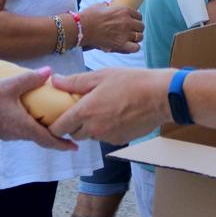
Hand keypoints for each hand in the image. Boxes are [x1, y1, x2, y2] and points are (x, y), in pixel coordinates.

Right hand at [0, 66, 75, 151]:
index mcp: (23, 127)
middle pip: (40, 138)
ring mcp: (7, 133)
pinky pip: (20, 129)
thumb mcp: (9, 85)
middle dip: (54, 135)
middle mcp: (17, 134)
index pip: (48, 140)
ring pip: (29, 133)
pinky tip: (29, 112)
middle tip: (67, 127)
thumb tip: (50, 71)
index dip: (62, 144)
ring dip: (41, 129)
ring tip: (51, 118)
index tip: (75, 147)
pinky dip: (29, 124)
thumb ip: (30, 78)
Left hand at [48, 68, 173, 143]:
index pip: (59, 128)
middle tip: (81, 108)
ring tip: (102, 108)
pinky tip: (116, 114)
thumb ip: (75, 81)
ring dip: (91, 126)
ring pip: (91, 136)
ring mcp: (108, 137)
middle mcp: (94, 129)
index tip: (56, 117)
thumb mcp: (101, 76)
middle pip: (74, 133)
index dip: (54, 125)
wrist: (161, 97)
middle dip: (74, 124)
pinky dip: (106, 129)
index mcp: (85, 112)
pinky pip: (106, 137)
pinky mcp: (120, 141)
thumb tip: (55, 81)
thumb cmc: (132, 82)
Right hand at [79, 3, 142, 53]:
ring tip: (130, 39)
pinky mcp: (120, 44)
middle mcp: (127, 21)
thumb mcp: (100, 6)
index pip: (139, 15)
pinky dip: (134, 48)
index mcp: (124, 10)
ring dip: (136, 38)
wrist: (82, 27)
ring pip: (140, 37)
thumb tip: (108, 6)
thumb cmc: (89, 16)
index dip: (135, 19)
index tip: (131, 22)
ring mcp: (125, 33)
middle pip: (141, 26)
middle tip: (131, 32)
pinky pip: (136, 48)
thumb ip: (108, 6)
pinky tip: (129, 46)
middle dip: (137, 29)